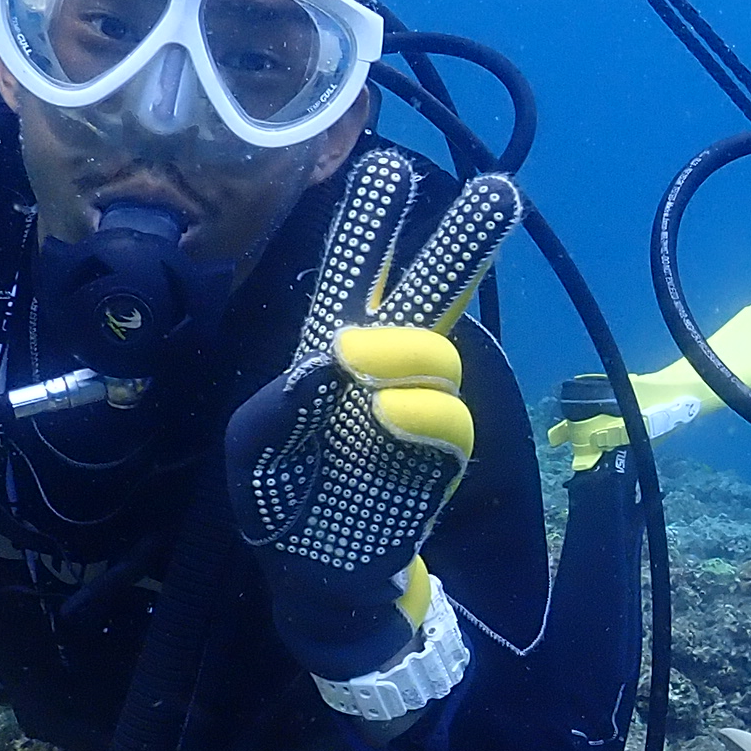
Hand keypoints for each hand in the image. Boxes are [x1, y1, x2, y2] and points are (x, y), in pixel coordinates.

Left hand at [228, 149, 521, 680]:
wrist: (322, 582)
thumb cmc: (280, 505)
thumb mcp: (253, 454)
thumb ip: (278, 406)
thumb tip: (330, 360)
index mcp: (329, 350)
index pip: (356, 274)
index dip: (373, 225)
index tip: (389, 168)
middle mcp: (382, 370)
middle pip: (428, 292)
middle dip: (460, 242)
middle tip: (498, 191)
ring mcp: (417, 410)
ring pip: (436, 354)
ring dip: (404, 352)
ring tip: (364, 366)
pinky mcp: (439, 459)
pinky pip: (447, 421)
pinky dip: (421, 411)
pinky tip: (388, 412)